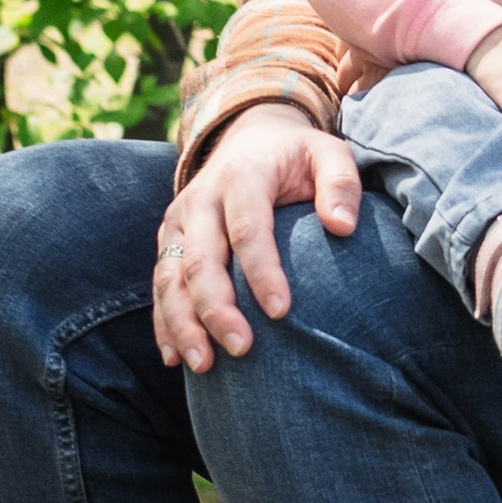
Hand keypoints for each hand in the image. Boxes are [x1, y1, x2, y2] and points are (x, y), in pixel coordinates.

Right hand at [154, 108, 362, 374]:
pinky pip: (158, 285)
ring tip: (205, 365)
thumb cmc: (297, 156)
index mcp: (242, 176)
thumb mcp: (327, 152)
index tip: (282, 312)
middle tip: (243, 349)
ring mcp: (179, 220)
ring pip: (170, 277)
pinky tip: (174, 358)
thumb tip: (342, 226)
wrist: (249, 137)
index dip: (262, 272)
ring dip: (183, 324)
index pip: (248, 228)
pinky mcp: (169, 239)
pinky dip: (164, 323)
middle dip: (217, 308)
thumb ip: (341, 182)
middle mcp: (201, 198)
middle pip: (200, 259)